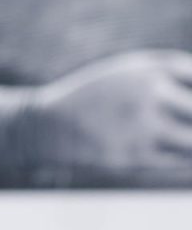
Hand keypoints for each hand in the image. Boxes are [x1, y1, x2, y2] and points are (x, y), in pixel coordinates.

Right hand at [15, 49, 191, 186]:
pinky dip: (186, 158)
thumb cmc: (98, 96)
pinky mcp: (136, 154)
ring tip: (182, 138)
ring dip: (191, 138)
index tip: (187, 100)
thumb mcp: (128, 72)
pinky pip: (182, 161)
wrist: (52, 125)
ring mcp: (142, 124)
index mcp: (148, 68)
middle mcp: (147, 91)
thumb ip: (169, 74)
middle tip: (185, 122)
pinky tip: (180, 154)